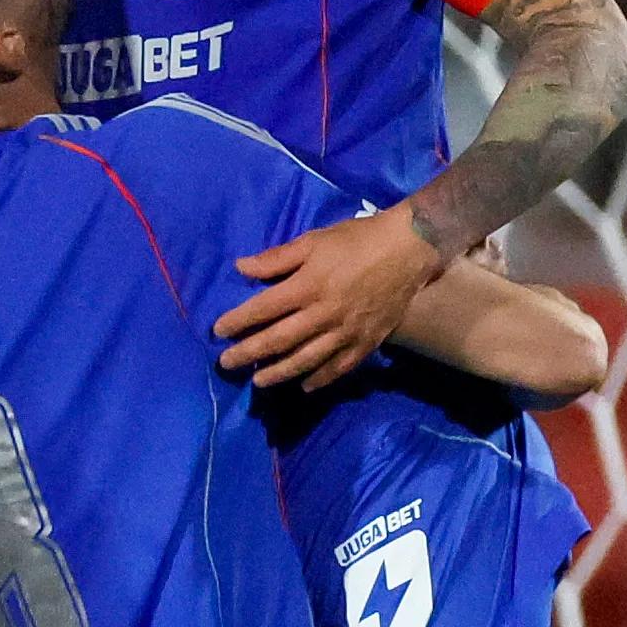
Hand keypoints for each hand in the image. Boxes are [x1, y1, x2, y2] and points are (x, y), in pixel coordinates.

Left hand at [216, 204, 441, 390]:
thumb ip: (277, 258)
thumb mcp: (313, 240)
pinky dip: (321, 379)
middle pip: (279, 340)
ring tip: (259, 381)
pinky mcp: (367, 342)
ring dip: (279, 372)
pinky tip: (305, 386)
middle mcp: (323, 314)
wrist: (409, 249)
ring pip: (306, 360)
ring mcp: (346, 332)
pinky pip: (339, 367)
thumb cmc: (357, 240)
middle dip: (249, 353)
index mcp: (307, 286)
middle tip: (227, 364)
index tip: (218, 331)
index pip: (263, 309)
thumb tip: (241, 268)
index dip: (238, 321)